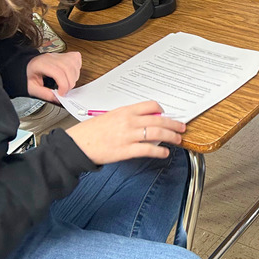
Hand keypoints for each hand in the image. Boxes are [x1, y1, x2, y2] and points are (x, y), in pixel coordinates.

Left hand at [26, 52, 81, 101]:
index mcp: (41, 64)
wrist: (27, 66)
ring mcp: (58, 55)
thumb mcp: (31, 88)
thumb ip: (44, 94)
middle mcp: (51, 58)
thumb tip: (57, 99)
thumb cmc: (28, 75)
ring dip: (74, 77)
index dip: (63, 85)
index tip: (61, 94)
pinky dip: (77, 67)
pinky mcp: (64, 55)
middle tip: (64, 91)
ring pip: (74, 64)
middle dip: (69, 84)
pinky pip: (76, 58)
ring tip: (67, 83)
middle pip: (68, 69)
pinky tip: (71, 73)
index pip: (58, 73)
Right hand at [65, 101, 186, 165]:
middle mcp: (128, 121)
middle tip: (181, 127)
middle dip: (174, 124)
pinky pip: (148, 150)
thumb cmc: (90, 132)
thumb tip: (144, 120)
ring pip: (157, 134)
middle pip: (158, 120)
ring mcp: (128, 136)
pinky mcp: (126, 150)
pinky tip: (164, 153)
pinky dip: (159, 151)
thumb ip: (127, 117)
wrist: (76, 145)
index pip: (150, 106)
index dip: (162, 111)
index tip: (167, 115)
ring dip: (171, 136)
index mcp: (124, 111)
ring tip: (177, 140)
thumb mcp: (109, 117)